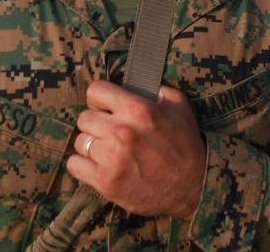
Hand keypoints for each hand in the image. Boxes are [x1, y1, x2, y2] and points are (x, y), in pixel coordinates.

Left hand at [67, 80, 206, 219]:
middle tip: (108, 131)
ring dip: (91, 145)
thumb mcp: (180, 107)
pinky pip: (75, 165)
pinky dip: (83, 165)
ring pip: (80, 142)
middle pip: (84, 118)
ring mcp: (112, 158)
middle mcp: (122, 131)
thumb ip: (158, 90)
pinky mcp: (106, 182)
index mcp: (138, 109)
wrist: (194, 185)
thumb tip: (139, 83)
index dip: (99, 98)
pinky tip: (97, 165)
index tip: (105, 107)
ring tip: (107, 150)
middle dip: (96, 123)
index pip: (95, 91)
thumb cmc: (187, 144)